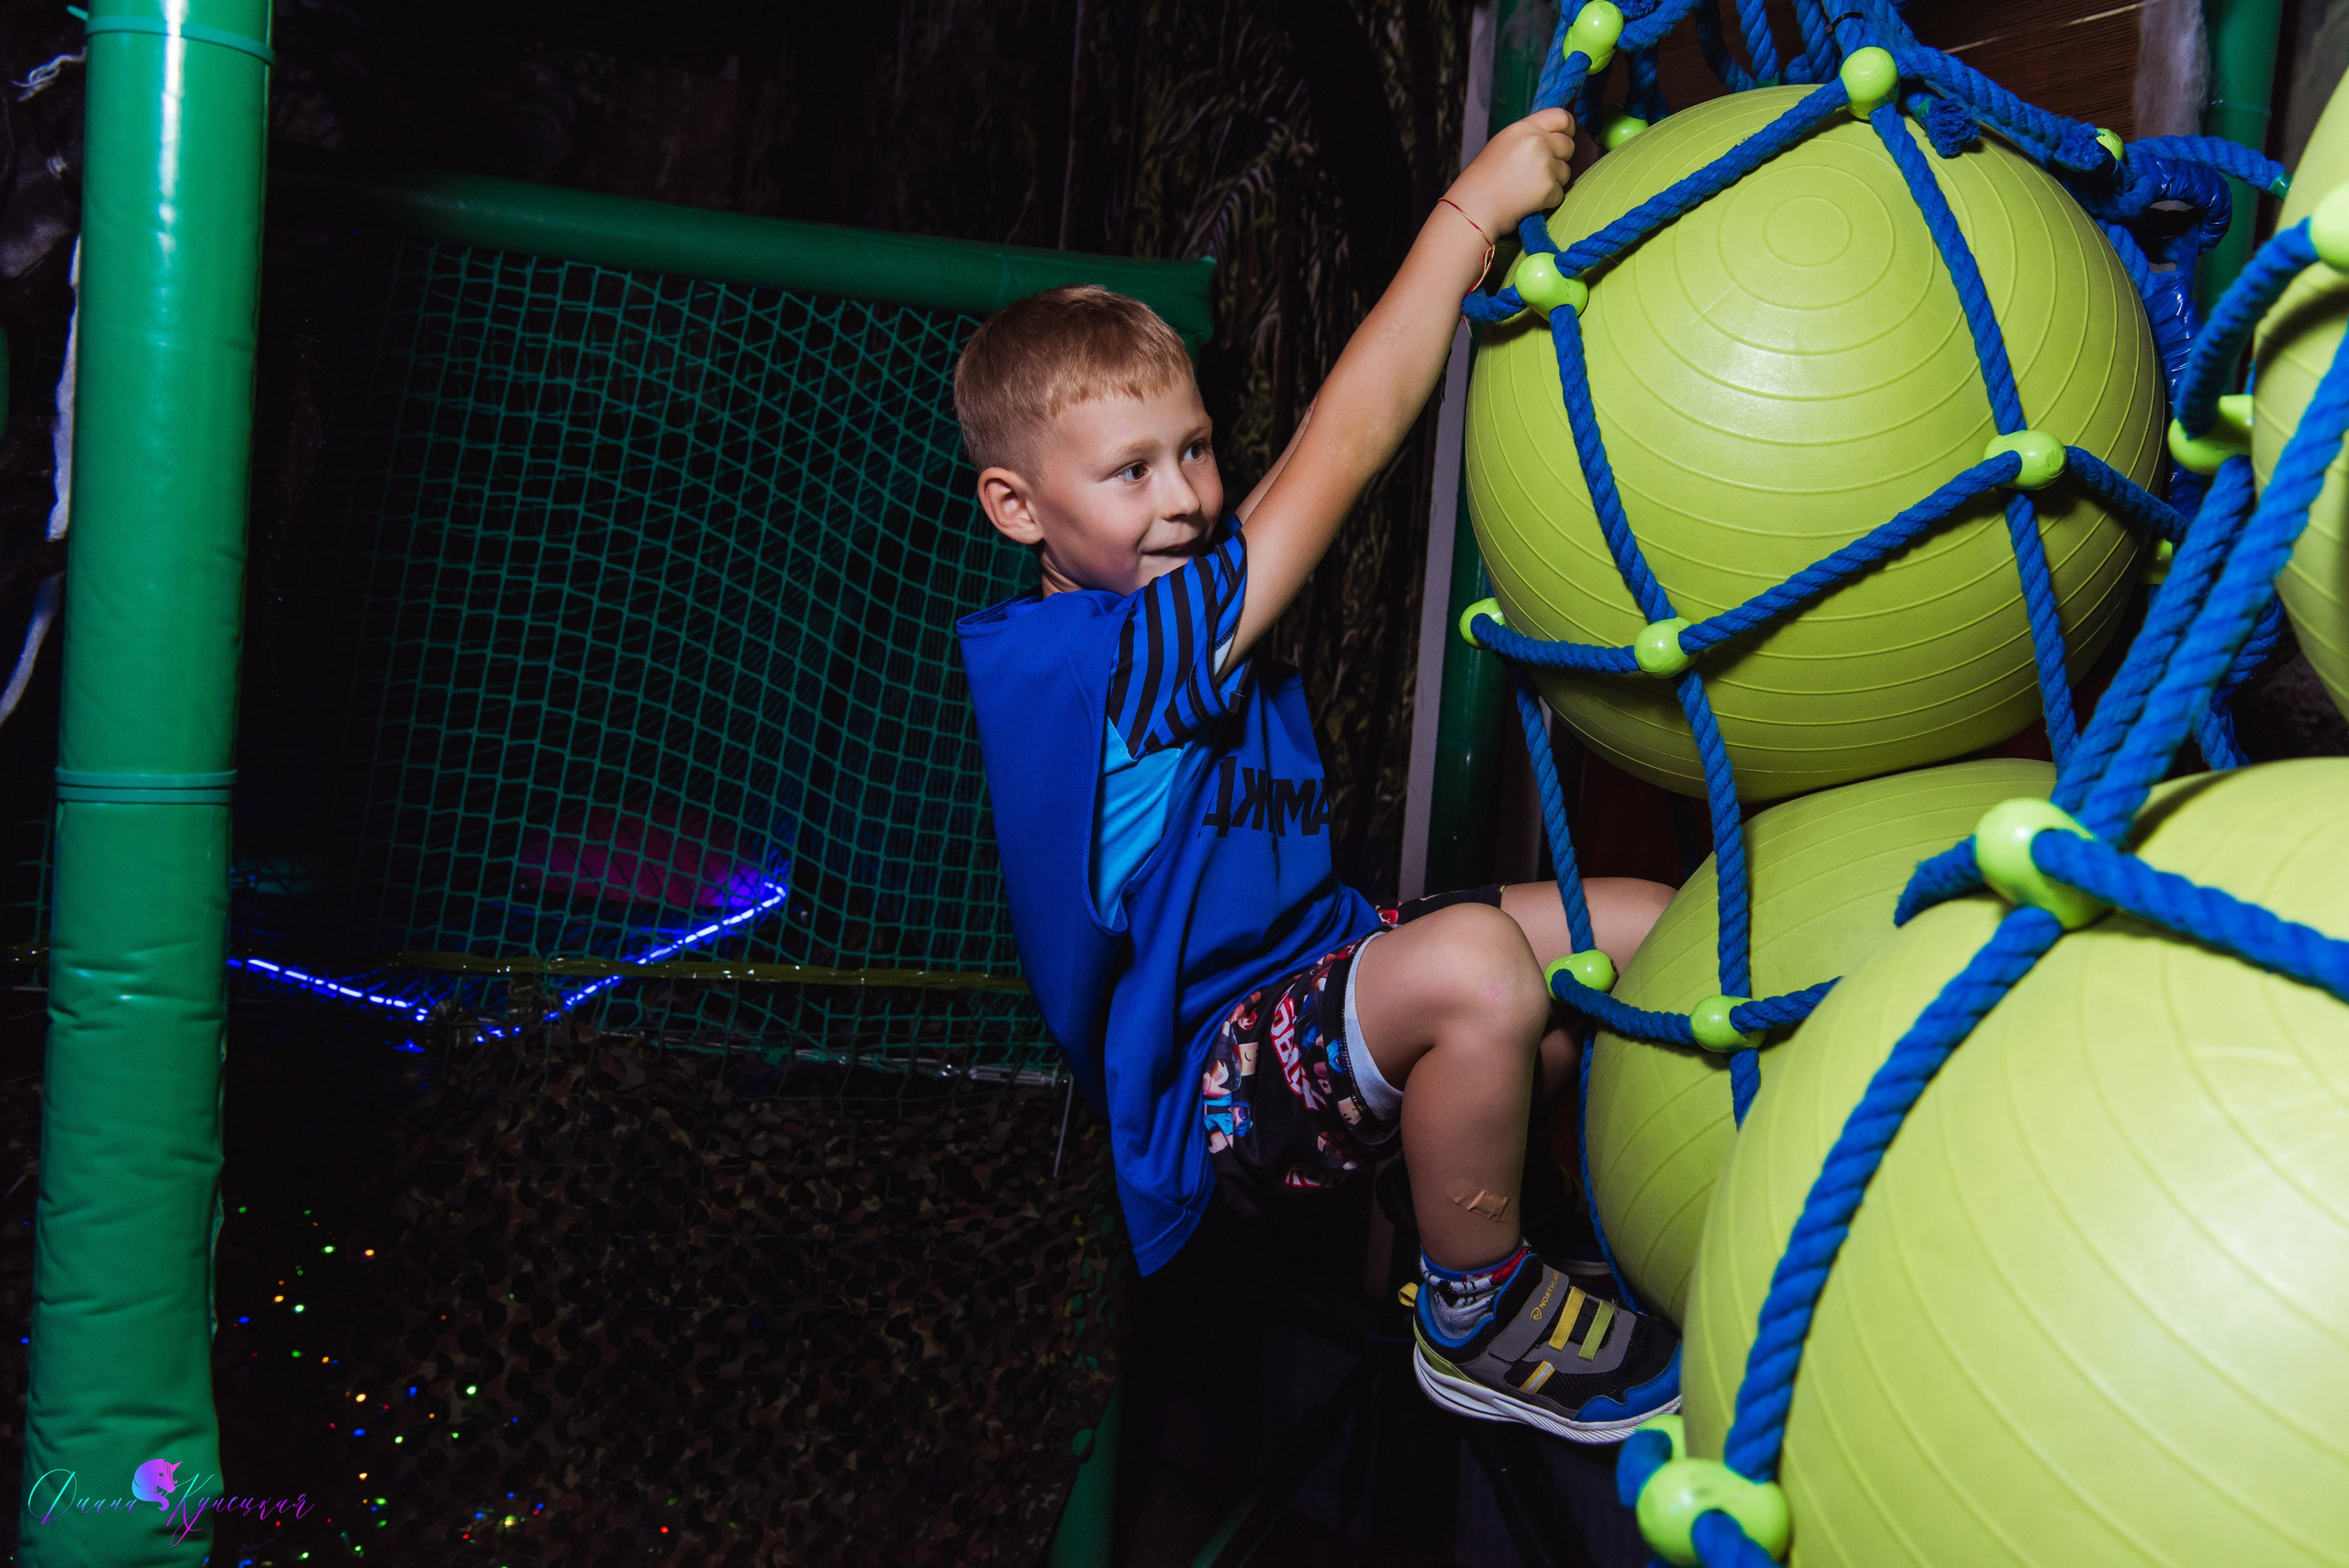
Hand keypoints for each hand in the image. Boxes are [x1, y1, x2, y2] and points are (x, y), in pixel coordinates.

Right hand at [1445, 108, 1575, 238]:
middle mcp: (1537, 142)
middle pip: (1568, 145)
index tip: (1564, 136)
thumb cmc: (1485, 178)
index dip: (1567, 128)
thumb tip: (1556, 134)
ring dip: (1553, 181)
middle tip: (1538, 170)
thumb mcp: (1504, 143)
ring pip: (1565, 171)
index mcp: (1523, 128)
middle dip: (1559, 158)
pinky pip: (1560, 192)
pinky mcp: (1549, 188)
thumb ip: (1530, 136)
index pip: (1561, 117)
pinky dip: (1548, 199)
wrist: (1475, 206)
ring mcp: (1544, 165)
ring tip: (1527, 187)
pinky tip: (1527, 200)